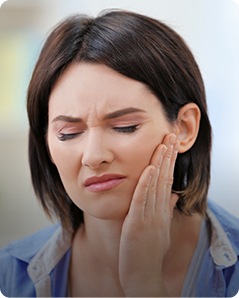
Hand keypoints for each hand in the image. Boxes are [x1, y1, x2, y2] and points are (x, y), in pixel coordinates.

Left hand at [119, 133, 178, 296]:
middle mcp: (158, 210)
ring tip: (163, 143)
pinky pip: (142, 200)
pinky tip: (149, 168)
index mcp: (161, 210)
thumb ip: (165, 210)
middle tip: (171, 134)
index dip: (169, 161)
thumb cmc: (148, 252)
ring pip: (155, 185)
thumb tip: (172, 195)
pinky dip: (146, 183)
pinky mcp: (137, 224)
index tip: (170, 144)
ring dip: (159, 163)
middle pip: (164, 177)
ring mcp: (149, 217)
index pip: (167, 180)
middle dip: (168, 155)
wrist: (143, 276)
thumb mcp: (159, 228)